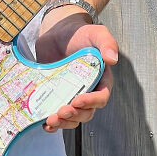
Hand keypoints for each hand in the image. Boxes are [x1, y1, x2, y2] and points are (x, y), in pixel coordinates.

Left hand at [34, 8, 117, 133]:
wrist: (59, 31)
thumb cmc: (81, 32)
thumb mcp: (96, 33)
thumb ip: (107, 43)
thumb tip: (112, 59)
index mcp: (101, 80)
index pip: (100, 97)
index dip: (91, 102)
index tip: (77, 100)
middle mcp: (88, 91)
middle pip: (85, 112)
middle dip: (74, 115)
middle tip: (61, 111)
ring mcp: (71, 94)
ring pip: (72, 117)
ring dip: (63, 122)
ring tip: (51, 120)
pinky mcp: (57, 95)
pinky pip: (58, 114)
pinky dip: (53, 122)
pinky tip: (44, 124)